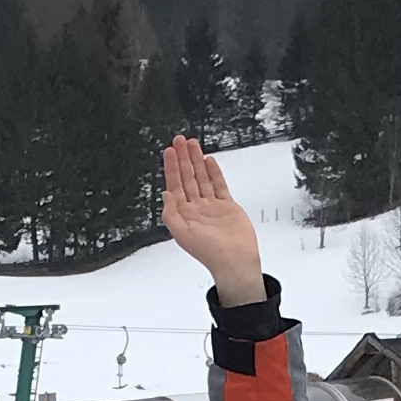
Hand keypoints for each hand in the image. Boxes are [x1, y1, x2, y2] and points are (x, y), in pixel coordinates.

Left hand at [162, 134, 263, 302]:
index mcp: (183, 214)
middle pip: (187, 177)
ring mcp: (211, 206)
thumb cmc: (209, 252)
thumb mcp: (181, 233)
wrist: (235, 260)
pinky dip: (214, 172)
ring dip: (196, 160)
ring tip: (193, 144)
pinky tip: (209, 161)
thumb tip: (165, 195)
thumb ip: (171, 213)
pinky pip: (219, 185)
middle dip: (183, 158)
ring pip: (202, 177)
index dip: (171, 167)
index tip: (169, 151)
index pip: (175, 184)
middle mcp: (196, 208)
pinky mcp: (227, 206)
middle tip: (180, 140)